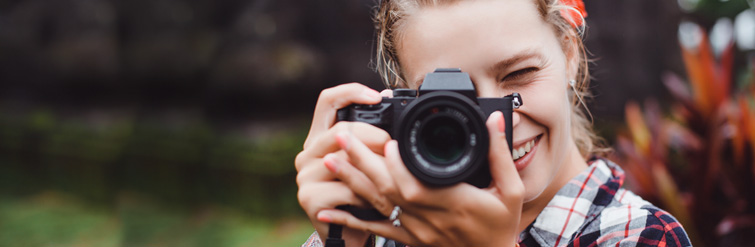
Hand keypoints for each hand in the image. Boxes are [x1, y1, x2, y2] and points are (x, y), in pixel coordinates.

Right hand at [295, 83, 391, 245]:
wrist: (346, 237)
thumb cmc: (359, 196)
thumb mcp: (363, 163)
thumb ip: (369, 137)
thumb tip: (388, 100)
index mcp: (319, 138)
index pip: (327, 101)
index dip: (351, 92)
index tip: (377, 97)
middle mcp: (307, 154)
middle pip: (341, 130)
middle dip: (373, 136)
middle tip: (393, 148)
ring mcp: (305, 177)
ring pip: (345, 160)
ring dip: (374, 169)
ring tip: (391, 176)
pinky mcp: (310, 199)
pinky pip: (346, 188)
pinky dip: (368, 195)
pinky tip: (379, 201)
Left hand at [317, 111, 523, 246]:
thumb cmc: (502, 226)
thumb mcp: (511, 191)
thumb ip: (499, 155)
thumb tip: (492, 120)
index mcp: (453, 204)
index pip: (416, 186)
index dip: (397, 166)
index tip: (384, 140)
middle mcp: (428, 219)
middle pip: (388, 190)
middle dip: (361, 162)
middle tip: (341, 137)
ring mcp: (415, 230)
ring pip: (377, 205)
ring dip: (351, 181)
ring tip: (329, 160)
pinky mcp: (409, 238)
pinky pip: (375, 229)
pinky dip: (349, 220)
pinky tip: (326, 211)